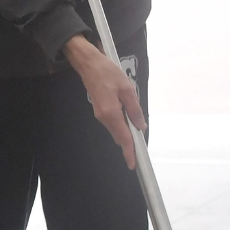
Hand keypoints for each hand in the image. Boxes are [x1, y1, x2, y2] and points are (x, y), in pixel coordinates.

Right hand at [64, 35, 144, 169]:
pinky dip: (121, 127)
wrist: (88, 64)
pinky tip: (129, 122)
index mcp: (111, 113)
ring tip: (137, 135)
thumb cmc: (108, 72)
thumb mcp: (127, 88)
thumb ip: (134, 109)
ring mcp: (100, 115)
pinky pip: (113, 124)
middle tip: (140, 153)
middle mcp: (104, 117)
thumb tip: (140, 126)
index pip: (123, 137)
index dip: (129, 151)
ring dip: (126, 135)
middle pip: (119, 136)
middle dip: (129, 145)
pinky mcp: (99, 111)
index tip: (133, 164)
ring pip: (116, 130)